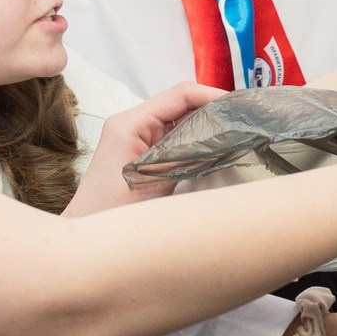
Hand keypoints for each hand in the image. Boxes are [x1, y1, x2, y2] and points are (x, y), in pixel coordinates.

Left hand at [65, 81, 228, 216]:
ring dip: (207, 121)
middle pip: (181, 102)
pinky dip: (196, 135)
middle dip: (214, 106)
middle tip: (244, 118)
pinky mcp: (141, 150)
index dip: (213, 96)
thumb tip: (225, 139)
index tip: (240, 107)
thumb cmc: (114, 213)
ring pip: (180, 117)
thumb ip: (190, 155)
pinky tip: (215, 144)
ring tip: (236, 129)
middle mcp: (131, 123)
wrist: (92, 240)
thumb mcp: (158, 181)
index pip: (180, 95)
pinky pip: (174, 133)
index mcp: (129, 123)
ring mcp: (135, 136)